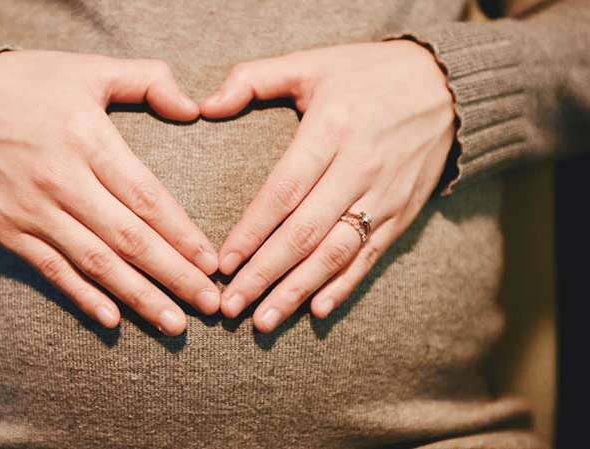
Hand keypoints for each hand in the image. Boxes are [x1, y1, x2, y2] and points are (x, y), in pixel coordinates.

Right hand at [0, 50, 219, 335]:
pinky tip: (113, 320)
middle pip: (128, 239)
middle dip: (174, 275)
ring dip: (138, 297)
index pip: (146, 197)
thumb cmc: (30, 84)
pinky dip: (83, 297)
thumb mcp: (90, 68)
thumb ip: (148, 80)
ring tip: (174, 324)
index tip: (212, 263)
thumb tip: (193, 108)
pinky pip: (52, 271)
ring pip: (95, 263)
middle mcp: (61, 180)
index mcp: (87, 138)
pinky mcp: (9, 231)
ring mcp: (32, 211)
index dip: (182, 234)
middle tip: (209, 305)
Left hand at [200, 41, 455, 331]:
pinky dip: (344, 286)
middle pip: (305, 232)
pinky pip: (370, 256)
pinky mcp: (403, 213)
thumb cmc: (368, 74)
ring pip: (336, 253)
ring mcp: (384, 195)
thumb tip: (204, 106)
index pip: (284, 190)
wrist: (447, 86)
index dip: (252, 230)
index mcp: (332, 130)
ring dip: (298, 291)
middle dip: (265, 274)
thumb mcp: (312, 62)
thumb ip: (254, 79)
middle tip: (231, 306)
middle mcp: (359, 168)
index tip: (223, 263)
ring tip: (264, 321)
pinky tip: (317, 310)